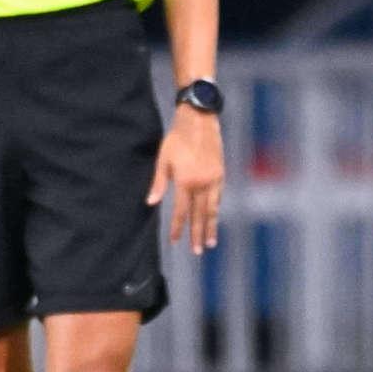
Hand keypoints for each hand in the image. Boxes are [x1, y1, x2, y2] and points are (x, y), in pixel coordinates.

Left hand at [149, 105, 223, 251]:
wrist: (199, 121)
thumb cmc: (177, 139)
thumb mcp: (163, 159)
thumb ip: (159, 183)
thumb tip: (151, 202)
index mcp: (186, 181)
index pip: (181, 211)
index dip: (178, 227)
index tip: (176, 241)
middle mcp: (202, 183)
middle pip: (200, 215)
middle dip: (198, 234)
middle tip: (198, 251)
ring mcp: (214, 179)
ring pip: (212, 208)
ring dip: (211, 226)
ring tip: (211, 241)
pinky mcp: (221, 173)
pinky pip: (218, 196)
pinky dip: (215, 208)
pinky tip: (213, 216)